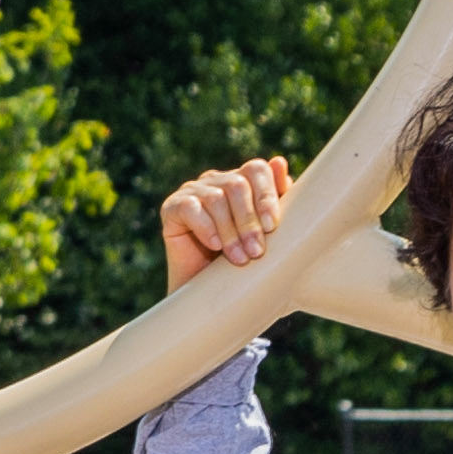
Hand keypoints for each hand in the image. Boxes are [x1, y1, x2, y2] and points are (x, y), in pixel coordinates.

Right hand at [158, 152, 294, 286]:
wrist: (206, 292)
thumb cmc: (241, 259)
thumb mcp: (266, 232)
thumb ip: (276, 200)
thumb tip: (280, 161)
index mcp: (241, 180)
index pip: (256, 170)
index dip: (266, 194)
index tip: (273, 226)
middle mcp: (216, 180)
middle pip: (237, 185)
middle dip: (250, 221)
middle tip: (257, 252)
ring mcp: (192, 191)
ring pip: (216, 198)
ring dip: (230, 232)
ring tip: (239, 259)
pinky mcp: (172, 207)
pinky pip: (190, 208)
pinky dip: (206, 227)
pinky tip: (215, 245)